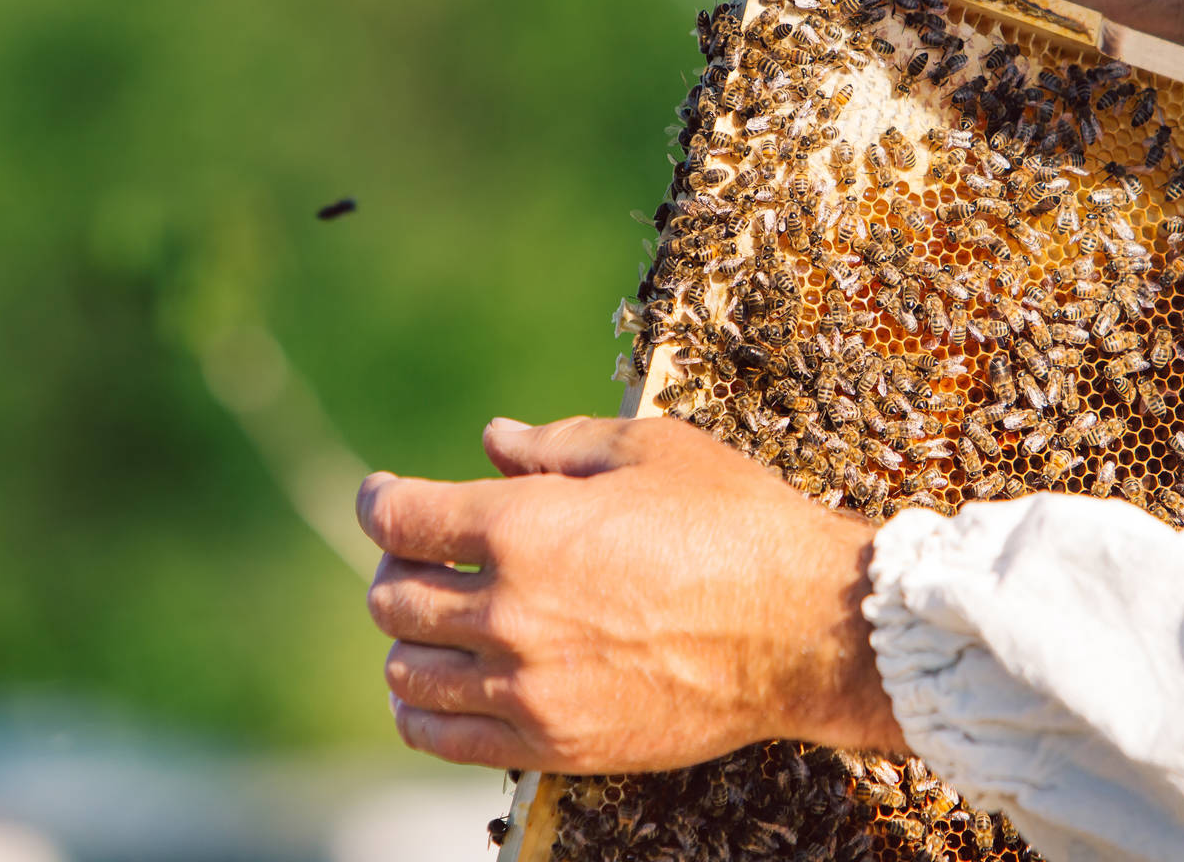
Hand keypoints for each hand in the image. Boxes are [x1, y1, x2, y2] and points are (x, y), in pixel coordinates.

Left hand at [357, 415, 904, 772]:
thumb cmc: (736, 522)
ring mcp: (528, 686)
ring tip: (431, 623)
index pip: (400, 518)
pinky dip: (422, 712)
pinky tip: (438, 690)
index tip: (384, 495)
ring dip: (408, 640)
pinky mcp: (554, 742)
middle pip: (392, 597)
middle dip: (395, 567)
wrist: (804, 628)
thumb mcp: (650, 451)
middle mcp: (509, 610)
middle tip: (422, 556)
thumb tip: (492, 441)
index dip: (379, 500)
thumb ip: (557, 445)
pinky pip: (444, 738)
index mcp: (524, 527)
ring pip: (408, 673)